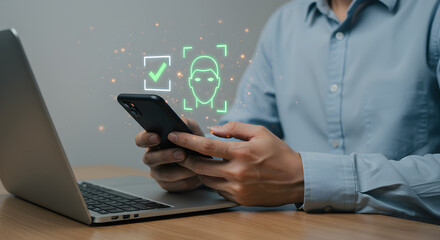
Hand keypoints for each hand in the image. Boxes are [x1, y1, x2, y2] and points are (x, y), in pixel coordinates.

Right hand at [135, 118, 203, 191]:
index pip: (141, 139)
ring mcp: (158, 172)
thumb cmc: (193, 142)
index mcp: (153, 141)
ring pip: (163, 174)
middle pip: (149, 159)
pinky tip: (196, 177)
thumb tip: (181, 122)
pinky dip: (186, 181)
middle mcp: (152, 157)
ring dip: (179, 170)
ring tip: (193, 167)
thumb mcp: (192, 129)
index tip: (157, 137)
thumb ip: (186, 123)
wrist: (204, 160)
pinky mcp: (167, 185)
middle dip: (166, 156)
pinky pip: (174, 185)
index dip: (146, 139)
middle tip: (182, 153)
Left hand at [168, 121, 303, 205]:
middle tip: (179, 152)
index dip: (186, 140)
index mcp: (241, 153)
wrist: (296, 179)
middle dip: (185, 158)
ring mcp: (237, 188)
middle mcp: (237, 172)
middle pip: (199, 166)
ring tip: (199, 161)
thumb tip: (213, 129)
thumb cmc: (279, 154)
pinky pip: (218, 190)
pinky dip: (213, 181)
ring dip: (199, 171)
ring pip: (206, 180)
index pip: (206, 146)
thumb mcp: (260, 132)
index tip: (173, 135)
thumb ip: (235, 127)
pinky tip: (217, 173)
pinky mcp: (239, 199)